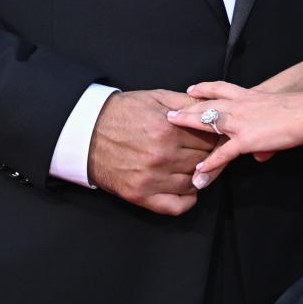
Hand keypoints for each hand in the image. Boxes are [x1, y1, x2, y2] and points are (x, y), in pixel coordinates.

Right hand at [87, 89, 217, 214]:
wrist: (87, 132)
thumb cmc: (123, 112)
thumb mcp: (156, 97)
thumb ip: (187, 103)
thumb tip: (212, 109)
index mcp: (168, 129)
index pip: (210, 138)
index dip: (215, 137)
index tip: (215, 136)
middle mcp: (162, 156)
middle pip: (204, 160)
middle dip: (209, 155)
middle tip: (207, 151)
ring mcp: (152, 179)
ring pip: (194, 183)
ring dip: (198, 176)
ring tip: (193, 166)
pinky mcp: (140, 196)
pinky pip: (177, 206)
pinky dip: (187, 199)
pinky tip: (185, 187)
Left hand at [167, 82, 302, 187]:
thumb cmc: (299, 108)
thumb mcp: (277, 112)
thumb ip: (265, 131)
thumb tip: (260, 156)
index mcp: (248, 95)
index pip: (220, 88)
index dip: (204, 88)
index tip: (190, 89)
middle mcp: (239, 105)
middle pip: (206, 105)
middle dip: (186, 108)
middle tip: (169, 113)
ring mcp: (240, 123)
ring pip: (207, 124)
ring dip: (188, 128)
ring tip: (170, 133)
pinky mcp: (246, 140)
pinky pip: (222, 154)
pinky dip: (210, 164)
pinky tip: (199, 172)